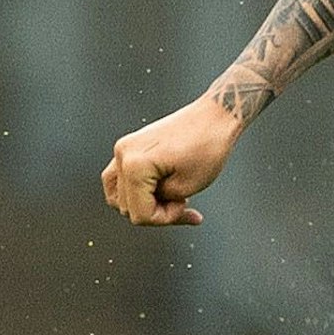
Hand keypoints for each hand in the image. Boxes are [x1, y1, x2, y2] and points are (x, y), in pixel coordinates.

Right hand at [102, 94, 243, 226]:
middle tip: (182, 203)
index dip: (164, 218)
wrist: (215, 116)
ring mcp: (123, 148)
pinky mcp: (129, 146)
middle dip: (156, 210)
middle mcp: (123, 155)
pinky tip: (158, 191)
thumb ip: (162, 203)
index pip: (139, 213)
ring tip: (170, 197)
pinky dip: (137, 189)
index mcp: (134, 165)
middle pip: (127, 207)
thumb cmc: (208, 146)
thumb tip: (148, 205)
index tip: (186, 206)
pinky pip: (120, 179)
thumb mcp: (187, 186)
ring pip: (118, 195)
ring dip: (144, 202)